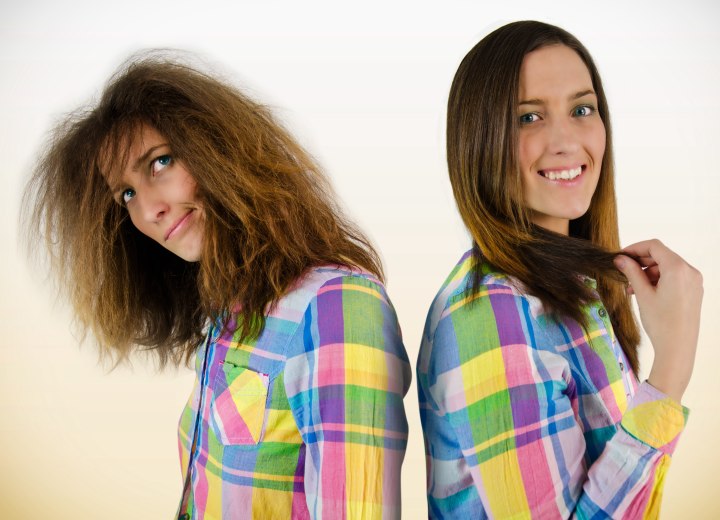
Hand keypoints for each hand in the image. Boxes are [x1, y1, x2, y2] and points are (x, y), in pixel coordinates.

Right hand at [613, 239, 702, 401]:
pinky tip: (645, 292)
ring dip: (648, 273)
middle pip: (661, 256)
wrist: (678, 348)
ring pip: (667, 267)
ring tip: (632, 288)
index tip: (620, 256)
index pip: (654, 246)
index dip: (635, 248)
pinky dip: (658, 280)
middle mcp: (690, 272)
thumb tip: (620, 259)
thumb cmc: (661, 323)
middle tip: (623, 272)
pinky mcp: (694, 291)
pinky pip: (674, 277)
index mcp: (678, 269)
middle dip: (641, 262)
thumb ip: (631, 272)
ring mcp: (694, 282)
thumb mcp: (642, 294)